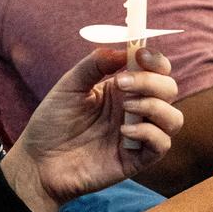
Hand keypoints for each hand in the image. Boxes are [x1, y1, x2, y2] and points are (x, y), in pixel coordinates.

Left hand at [3, 47, 183, 211]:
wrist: (38, 161)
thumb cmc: (52, 122)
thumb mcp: (70, 85)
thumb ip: (95, 65)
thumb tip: (123, 50)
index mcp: (122, 89)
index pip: (155, 69)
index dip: (155, 59)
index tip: (140, 53)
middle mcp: (136, 110)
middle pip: (169, 89)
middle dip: (151, 81)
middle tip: (121, 83)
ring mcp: (139, 135)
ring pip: (173, 118)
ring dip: (154, 106)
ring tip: (126, 107)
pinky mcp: (137, 159)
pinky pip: (162, 144)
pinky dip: (149, 133)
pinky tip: (124, 131)